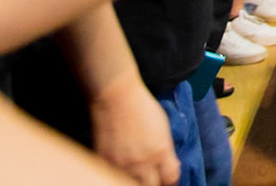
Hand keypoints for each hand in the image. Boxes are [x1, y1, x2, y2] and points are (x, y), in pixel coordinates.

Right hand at [90, 71, 180, 185]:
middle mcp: (143, 162)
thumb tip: (170, 166)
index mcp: (161, 151)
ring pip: (132, 185)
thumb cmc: (142, 108)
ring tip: (138, 176)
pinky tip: (122, 171)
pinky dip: (119, 176)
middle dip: (154, 184)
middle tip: (152, 179)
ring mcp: (122, 164)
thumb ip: (166, 150)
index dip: (170, 182)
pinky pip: (113, 178)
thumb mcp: (163, 128)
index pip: (171, 178)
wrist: (116, 97)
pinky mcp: (104, 163)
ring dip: (137, 182)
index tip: (167, 180)